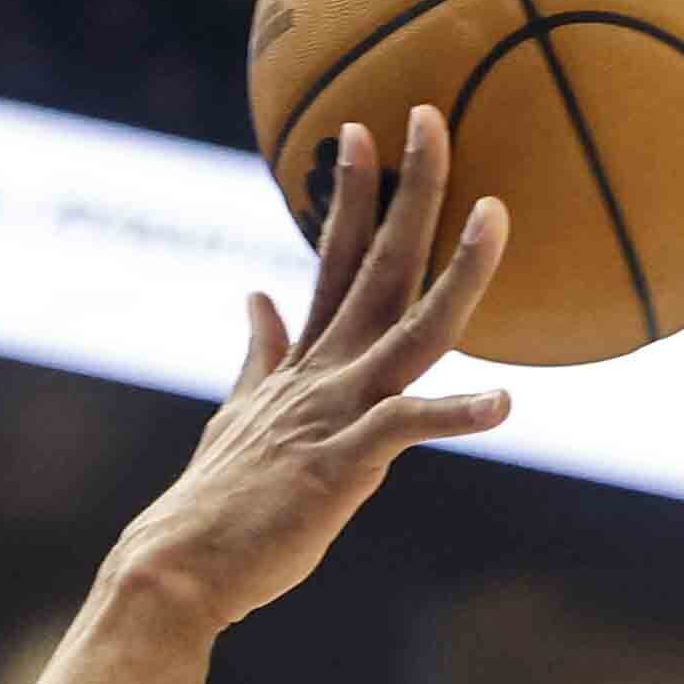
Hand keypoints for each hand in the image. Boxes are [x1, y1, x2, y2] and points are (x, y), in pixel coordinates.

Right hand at [99, 105, 510, 633]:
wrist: (178, 568)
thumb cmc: (216, 504)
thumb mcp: (238, 414)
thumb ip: (258, 356)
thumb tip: (255, 300)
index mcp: (304, 363)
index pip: (333, 258)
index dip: (354, 194)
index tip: (359, 128)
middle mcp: (324, 374)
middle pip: (378, 266)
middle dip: (409, 190)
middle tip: (429, 115)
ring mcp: (334, 413)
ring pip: (410, 330)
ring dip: (459, 273)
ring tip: (497, 215)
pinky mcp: (341, 464)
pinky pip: (406, 428)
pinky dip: (456, 415)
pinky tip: (505, 404)